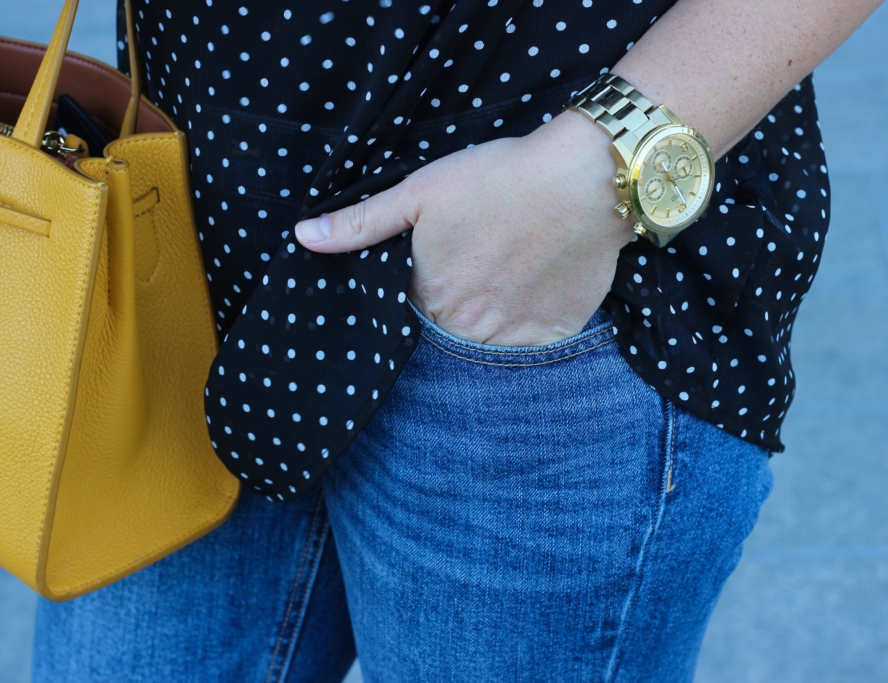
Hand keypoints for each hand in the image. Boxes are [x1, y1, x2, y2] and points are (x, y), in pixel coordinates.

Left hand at [295, 111, 634, 345]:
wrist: (583, 178)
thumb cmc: (499, 179)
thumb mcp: (420, 192)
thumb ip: (361, 222)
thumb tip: (303, 237)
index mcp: (428, 297)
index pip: (408, 314)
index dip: (421, 291)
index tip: (439, 268)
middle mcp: (466, 329)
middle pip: (447, 333)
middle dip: (453, 309)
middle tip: (479, 268)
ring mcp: (513, 336)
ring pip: (488, 343)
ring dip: (489, 320)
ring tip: (505, 277)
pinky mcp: (555, 334)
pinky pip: (530, 346)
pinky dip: (527, 325)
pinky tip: (532, 289)